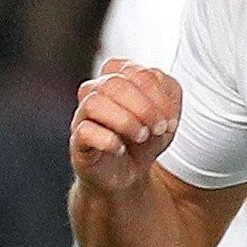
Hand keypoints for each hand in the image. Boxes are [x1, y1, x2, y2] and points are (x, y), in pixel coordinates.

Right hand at [70, 63, 181, 196]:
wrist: (129, 175)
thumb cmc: (144, 141)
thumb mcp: (167, 115)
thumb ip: (169, 93)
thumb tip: (159, 94)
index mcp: (118, 78)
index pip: (134, 71)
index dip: (156, 93)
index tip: (169, 119)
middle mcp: (96, 92)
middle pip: (113, 83)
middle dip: (143, 107)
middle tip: (158, 128)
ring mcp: (83, 116)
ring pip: (94, 103)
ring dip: (125, 121)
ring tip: (141, 136)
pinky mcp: (77, 141)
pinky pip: (84, 132)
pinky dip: (108, 141)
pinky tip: (120, 149)